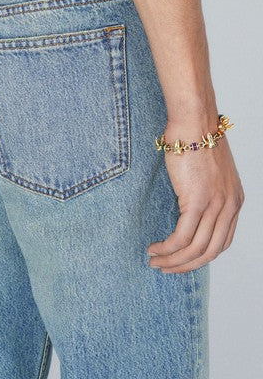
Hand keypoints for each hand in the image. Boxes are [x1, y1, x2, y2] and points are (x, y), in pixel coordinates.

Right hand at [147, 120, 244, 272]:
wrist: (194, 121)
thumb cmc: (195, 138)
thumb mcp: (208, 172)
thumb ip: (205, 192)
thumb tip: (187, 206)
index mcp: (235, 201)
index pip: (222, 242)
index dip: (201, 256)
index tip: (182, 259)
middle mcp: (229, 207)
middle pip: (210, 252)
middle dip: (186, 265)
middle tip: (166, 268)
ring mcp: (215, 205)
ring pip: (195, 249)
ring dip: (173, 260)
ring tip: (155, 261)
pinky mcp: (197, 201)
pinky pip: (182, 237)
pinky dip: (167, 248)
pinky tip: (154, 248)